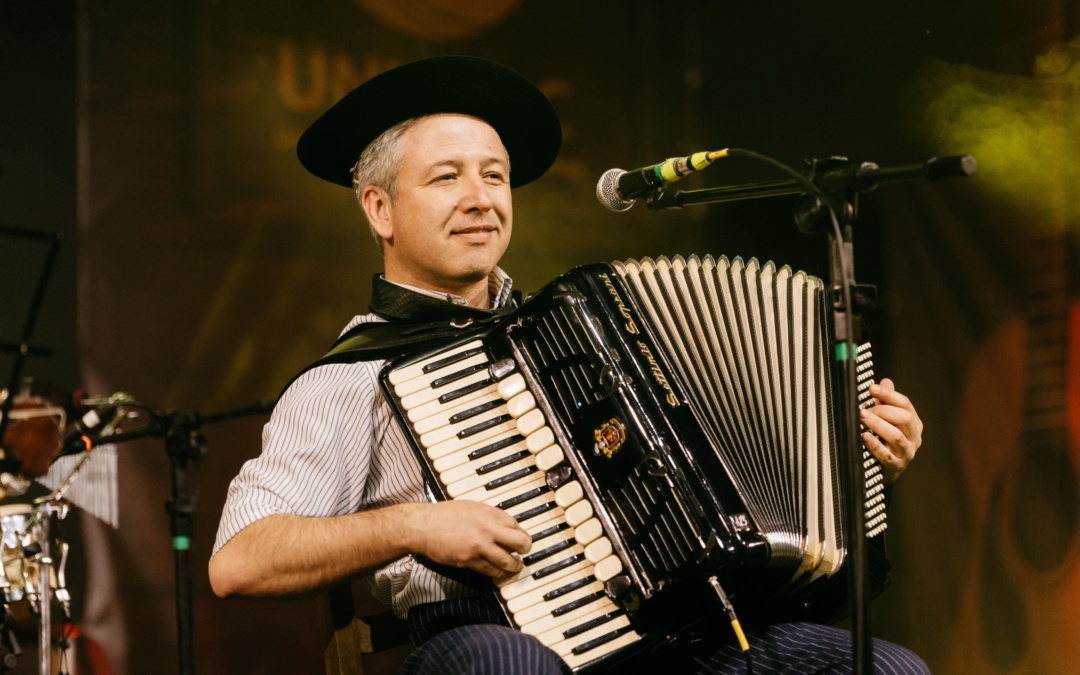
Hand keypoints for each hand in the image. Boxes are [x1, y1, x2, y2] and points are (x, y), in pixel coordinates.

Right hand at [406, 500, 531, 579]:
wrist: (423, 526)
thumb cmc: (444, 515)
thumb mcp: (472, 507)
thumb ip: (489, 516)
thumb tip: (503, 526)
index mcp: (489, 513)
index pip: (516, 525)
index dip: (520, 533)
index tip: (520, 539)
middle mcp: (488, 529)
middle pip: (520, 542)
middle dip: (525, 549)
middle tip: (524, 553)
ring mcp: (480, 546)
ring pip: (508, 561)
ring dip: (514, 566)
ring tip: (515, 567)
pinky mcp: (470, 561)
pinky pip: (491, 571)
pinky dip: (498, 573)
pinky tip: (499, 573)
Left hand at [860, 378, 922, 483]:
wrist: (885, 470)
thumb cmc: (885, 440)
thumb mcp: (888, 420)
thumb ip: (886, 402)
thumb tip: (885, 381)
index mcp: (914, 423)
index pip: (905, 404)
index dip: (889, 395)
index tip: (872, 388)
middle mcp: (914, 437)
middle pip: (904, 418)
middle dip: (883, 411)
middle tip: (864, 409)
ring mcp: (907, 452)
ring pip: (896, 436)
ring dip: (878, 425)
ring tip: (862, 417)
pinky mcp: (896, 466)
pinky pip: (886, 455)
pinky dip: (874, 445)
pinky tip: (864, 436)